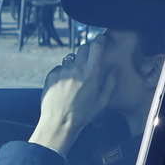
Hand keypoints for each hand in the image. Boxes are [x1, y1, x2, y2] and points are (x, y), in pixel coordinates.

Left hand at [29, 31, 128, 154]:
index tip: (100, 41)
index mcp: (91, 73)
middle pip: (82, 48)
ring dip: (73, 64)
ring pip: (70, 59)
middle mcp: (76, 69)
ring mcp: (62, 71)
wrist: (59, 123)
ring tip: (74, 80)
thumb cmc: (83, 114)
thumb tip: (114, 69)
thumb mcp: (102, 101)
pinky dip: (62, 73)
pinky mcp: (51, 76)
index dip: (99, 41)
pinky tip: (64, 87)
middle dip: (87, 52)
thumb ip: (110, 83)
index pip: (96, 46)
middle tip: (88, 63)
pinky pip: (59, 69)